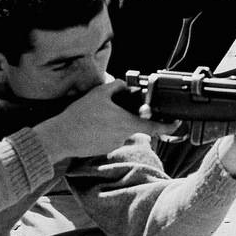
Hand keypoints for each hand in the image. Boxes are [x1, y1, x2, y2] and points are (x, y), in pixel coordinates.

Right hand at [34, 81, 179, 162]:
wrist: (59, 137)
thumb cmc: (79, 115)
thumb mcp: (99, 93)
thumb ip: (116, 86)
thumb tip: (124, 85)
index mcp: (126, 123)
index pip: (155, 127)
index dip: (168, 126)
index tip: (176, 123)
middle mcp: (123, 136)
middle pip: (133, 125)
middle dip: (127, 116)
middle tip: (111, 109)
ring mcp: (112, 145)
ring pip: (120, 130)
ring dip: (113, 123)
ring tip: (95, 116)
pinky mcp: (102, 150)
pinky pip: (109, 137)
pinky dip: (104, 131)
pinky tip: (91, 125)